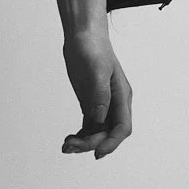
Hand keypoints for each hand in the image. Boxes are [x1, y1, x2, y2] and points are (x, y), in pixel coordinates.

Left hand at [60, 29, 132, 160]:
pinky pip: (89, 126)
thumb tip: (100, 117)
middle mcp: (114, 103)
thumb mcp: (96, 69)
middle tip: (70, 145)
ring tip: (66, 145)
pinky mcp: (91, 102)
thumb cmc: (92, 47)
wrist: (82, 35)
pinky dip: (80, 135)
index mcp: (121, 96)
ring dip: (84, 142)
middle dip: (91, 142)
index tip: (97, 153)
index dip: (111, 142)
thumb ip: (100, 94)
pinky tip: (69, 139)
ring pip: (98, 132)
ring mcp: (102, 104)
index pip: (122, 127)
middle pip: (108, 133)